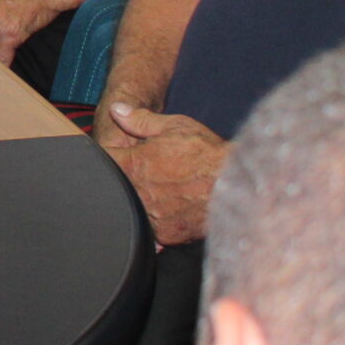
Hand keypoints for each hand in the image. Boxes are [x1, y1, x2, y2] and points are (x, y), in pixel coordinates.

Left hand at [103, 105, 227, 244]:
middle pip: (116, 187)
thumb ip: (140, 120)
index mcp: (134, 165)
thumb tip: (116, 109)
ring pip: (132, 209)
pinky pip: (151, 230)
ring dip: (139, 200)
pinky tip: (169, 211)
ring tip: (162, 191)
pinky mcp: (167, 235)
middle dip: (124, 178)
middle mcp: (138, 193)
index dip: (109, 155)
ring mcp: (151, 216)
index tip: (119, 154)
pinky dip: (156, 221)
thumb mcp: (176, 127)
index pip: (104, 159)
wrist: (241, 186)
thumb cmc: (209, 154)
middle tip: (147, 173)